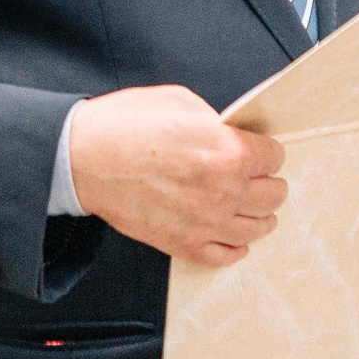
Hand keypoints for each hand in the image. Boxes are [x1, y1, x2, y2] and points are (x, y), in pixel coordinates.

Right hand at [66, 85, 288, 266]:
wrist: (83, 159)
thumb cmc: (125, 126)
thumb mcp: (180, 102)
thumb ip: (214, 123)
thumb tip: (228, 134)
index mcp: (229, 152)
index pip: (275, 157)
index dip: (266, 151)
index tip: (260, 152)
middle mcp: (225, 191)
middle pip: (274, 195)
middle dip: (268, 182)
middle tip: (258, 177)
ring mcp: (206, 223)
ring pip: (257, 229)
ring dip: (259, 216)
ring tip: (254, 209)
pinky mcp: (183, 244)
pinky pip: (226, 255)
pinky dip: (235, 247)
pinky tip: (234, 237)